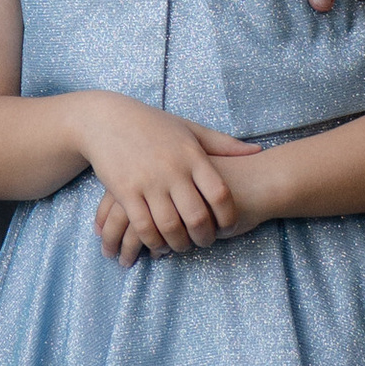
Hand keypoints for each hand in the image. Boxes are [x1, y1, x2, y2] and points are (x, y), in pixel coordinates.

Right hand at [74, 95, 259, 261]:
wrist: (107, 119)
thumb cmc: (153, 125)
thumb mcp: (190, 130)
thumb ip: (222, 143)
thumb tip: (257, 151)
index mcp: (193, 156)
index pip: (220, 195)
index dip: (228, 218)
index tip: (227, 227)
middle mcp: (173, 170)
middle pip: (197, 217)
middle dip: (204, 238)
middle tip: (204, 242)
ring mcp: (148, 182)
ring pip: (170, 227)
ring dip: (179, 244)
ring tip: (182, 246)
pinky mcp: (125, 191)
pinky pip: (143, 226)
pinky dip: (153, 241)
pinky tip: (157, 244)